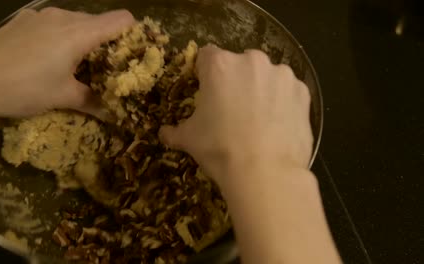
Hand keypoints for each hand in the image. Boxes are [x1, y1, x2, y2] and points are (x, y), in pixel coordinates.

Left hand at [0, 8, 133, 117]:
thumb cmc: (20, 89)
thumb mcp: (61, 98)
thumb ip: (93, 102)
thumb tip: (116, 115)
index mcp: (78, 32)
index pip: (122, 19)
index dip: (134, 35)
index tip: (134, 57)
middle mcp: (63, 16)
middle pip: (100, 22)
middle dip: (109, 45)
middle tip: (108, 72)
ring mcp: (41, 15)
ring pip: (77, 23)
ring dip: (84, 43)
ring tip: (78, 68)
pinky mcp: (24, 20)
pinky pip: (55, 24)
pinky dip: (63, 39)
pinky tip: (48, 60)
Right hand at [160, 45, 312, 186]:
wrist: (265, 173)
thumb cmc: (220, 150)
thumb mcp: (189, 140)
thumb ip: (175, 131)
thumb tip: (164, 133)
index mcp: (219, 66)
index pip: (206, 56)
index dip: (204, 73)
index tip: (206, 91)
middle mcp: (251, 61)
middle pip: (239, 64)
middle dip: (235, 81)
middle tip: (233, 109)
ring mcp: (281, 74)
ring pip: (266, 75)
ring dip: (261, 89)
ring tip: (259, 119)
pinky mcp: (302, 91)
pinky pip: (288, 91)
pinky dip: (283, 102)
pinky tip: (278, 125)